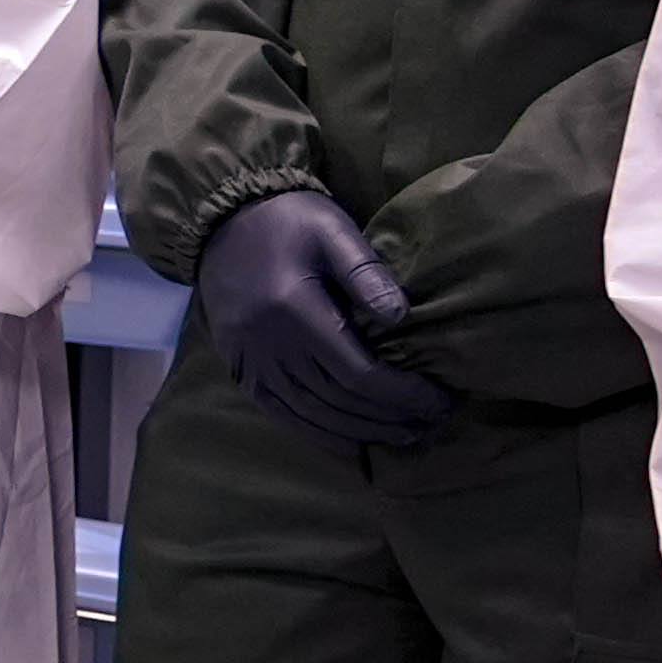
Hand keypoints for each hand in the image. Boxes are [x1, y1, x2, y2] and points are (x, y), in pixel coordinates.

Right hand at [197, 188, 452, 453]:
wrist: (221, 219)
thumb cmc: (288, 221)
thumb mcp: (332, 231)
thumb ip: (366, 272)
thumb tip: (401, 318)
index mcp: (294, 311)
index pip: (359, 373)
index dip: (404, 395)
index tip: (441, 401)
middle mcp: (268, 344)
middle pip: (339, 401)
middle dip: (391, 418)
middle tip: (432, 423)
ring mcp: (250, 361)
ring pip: (312, 414)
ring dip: (361, 432)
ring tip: (403, 435)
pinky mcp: (240, 368)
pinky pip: (280, 413)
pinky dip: (317, 434)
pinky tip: (348, 443)